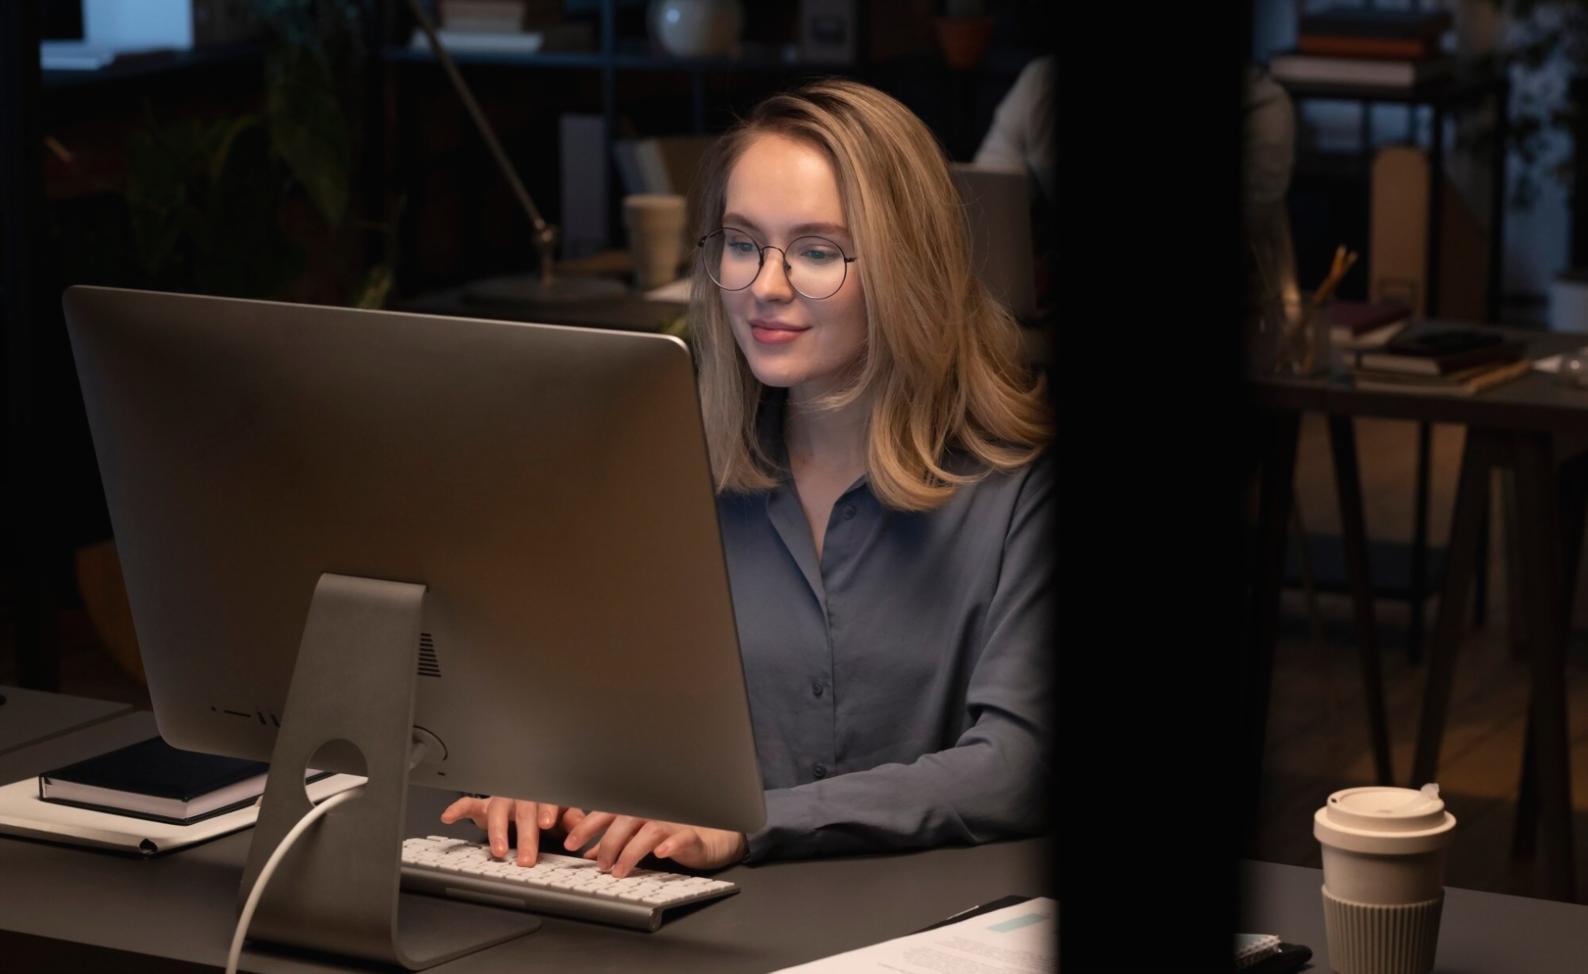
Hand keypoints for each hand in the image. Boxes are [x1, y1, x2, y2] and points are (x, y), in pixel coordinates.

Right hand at [439, 795, 583, 865]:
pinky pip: (468, 804)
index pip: (546, 800)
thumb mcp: (563, 813)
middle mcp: (521, 795)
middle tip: (526, 858)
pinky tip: (448, 817)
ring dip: (497, 830)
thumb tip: (580, 826)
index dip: (546, 810)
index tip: (547, 824)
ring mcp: (501, 800)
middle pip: (522, 812)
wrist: (529, 795)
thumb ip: (571, 818)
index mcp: (543, 795)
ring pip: (496, 810)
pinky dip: (457, 809)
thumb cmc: (546, 807)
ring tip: (498, 851)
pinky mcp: (484, 806)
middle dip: (524, 836)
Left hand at [561, 810, 747, 877]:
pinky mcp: (692, 835)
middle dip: (608, 843)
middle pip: (625, 820)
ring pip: (649, 830)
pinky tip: (660, 854)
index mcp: (637, 810)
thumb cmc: (674, 833)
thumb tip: (590, 853)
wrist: (713, 836)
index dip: (586, 826)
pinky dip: (670, 844)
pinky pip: (681, 837)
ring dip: (631, 851)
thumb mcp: (639, 838)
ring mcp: (673, 822)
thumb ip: (616, 843)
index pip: (607, 812)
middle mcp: (653, 811)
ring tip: (620, 870)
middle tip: (600, 866)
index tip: (569, 842)